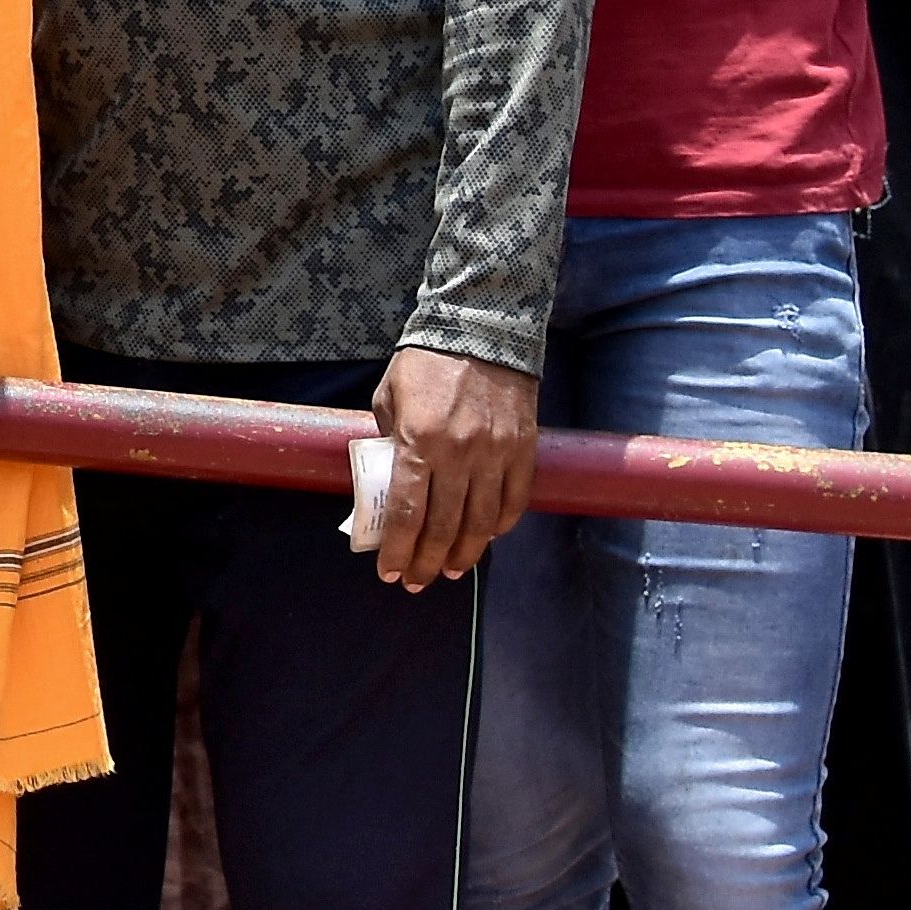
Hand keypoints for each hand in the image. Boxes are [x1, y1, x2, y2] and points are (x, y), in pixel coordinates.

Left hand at [368, 346, 537, 589]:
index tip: (390, 572)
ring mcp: (496, 453)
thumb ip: (387, 441)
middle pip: (444, 526)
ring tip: (451, 570)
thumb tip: (387, 482)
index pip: (408, 513)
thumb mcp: (389, 398)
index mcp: (419, 441)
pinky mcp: (523, 448)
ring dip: (465, 553)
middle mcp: (459, 454)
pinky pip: (514, 499)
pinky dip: (500, 525)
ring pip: (482, 521)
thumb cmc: (426, 363)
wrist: (482, 328)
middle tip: (417, 582)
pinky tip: (486, 538)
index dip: (399, 549)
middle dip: (427, 562)